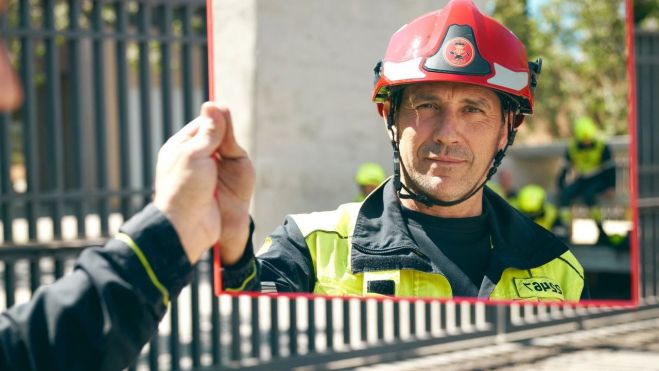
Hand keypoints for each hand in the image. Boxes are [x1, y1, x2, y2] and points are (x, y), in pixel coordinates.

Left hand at [153, 102, 253, 263]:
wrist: (188, 227)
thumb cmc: (185, 189)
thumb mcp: (195, 155)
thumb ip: (209, 131)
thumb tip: (212, 104)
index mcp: (180, 147)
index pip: (202, 125)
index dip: (216, 121)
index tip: (226, 120)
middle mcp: (192, 158)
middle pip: (216, 137)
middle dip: (225, 136)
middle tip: (228, 140)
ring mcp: (206, 173)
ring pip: (225, 151)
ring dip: (230, 151)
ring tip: (228, 156)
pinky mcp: (219, 187)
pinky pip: (231, 168)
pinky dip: (234, 165)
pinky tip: (235, 166)